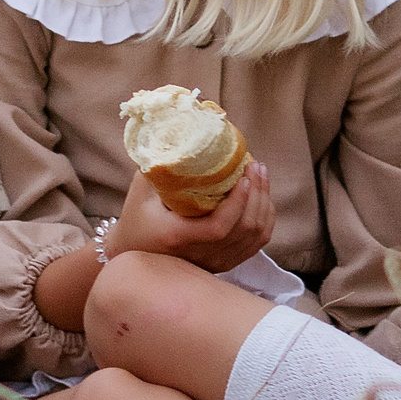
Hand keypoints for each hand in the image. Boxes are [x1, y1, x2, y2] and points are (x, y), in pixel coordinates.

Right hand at [109, 162, 274, 275]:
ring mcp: (214, 263)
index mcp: (178, 237)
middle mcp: (200, 255)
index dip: (237, 203)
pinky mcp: (224, 264)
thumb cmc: (135, 218)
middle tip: (256, 166)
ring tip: (260, 176)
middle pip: (244, 229)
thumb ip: (158, 166)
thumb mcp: (140, 191)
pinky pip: (256, 244)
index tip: (243, 176)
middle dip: (257, 194)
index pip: (219, 227)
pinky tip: (261, 198)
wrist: (134, 254)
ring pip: (255, 236)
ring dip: (264, 203)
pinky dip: (265, 219)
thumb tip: (179, 135)